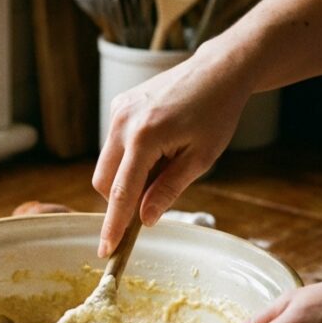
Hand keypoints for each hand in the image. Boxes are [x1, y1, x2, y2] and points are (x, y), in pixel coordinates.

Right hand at [92, 48, 252, 256]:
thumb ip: (169, 190)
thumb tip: (145, 220)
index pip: (121, 193)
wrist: (217, 71)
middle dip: (121, 199)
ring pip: (106, 164)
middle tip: (154, 198)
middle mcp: (123, 123)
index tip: (106, 251)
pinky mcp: (119, 105)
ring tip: (164, 163)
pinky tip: (159, 146)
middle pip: (104, 182)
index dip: (113, 226)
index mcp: (144, 138)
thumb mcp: (201, 159)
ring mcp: (118, 111)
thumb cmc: (216, 113)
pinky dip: (129, 157)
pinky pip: (113, 144)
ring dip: (127, 177)